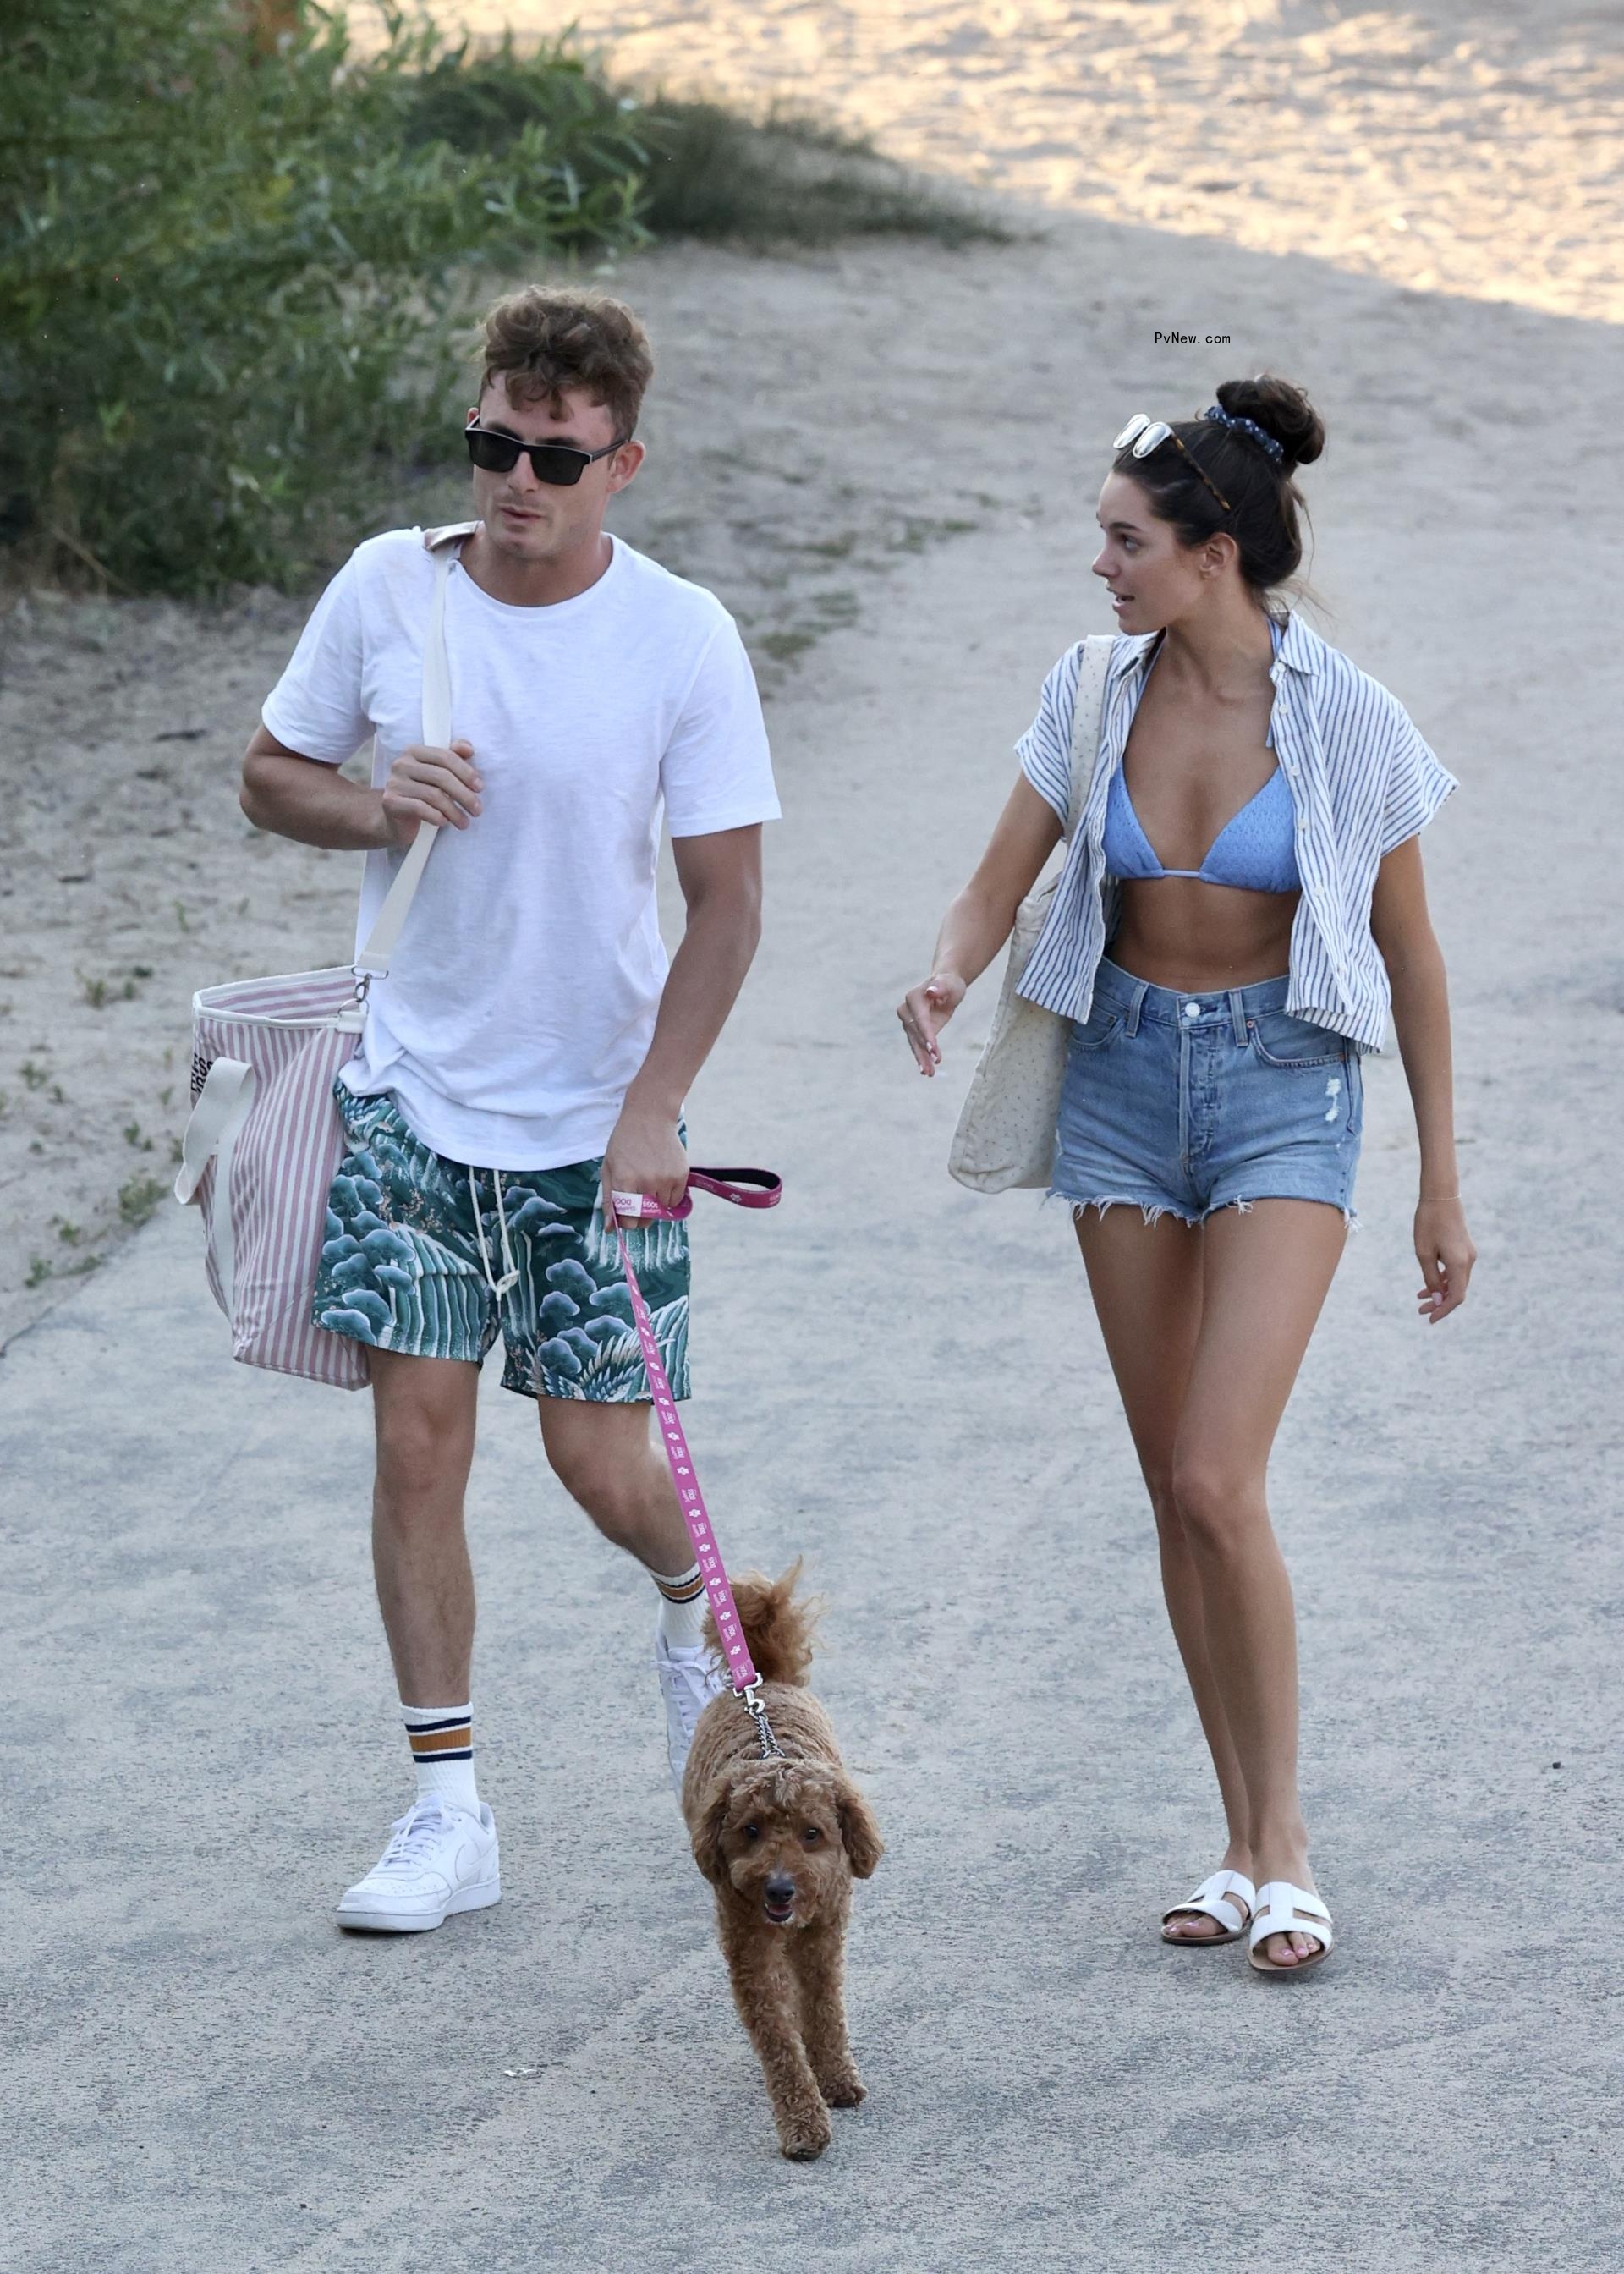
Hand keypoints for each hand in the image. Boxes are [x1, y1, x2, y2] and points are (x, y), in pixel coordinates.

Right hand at [381, 738, 481, 845]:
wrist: (396, 820)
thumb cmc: (422, 794)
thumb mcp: (440, 774)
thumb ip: (454, 758)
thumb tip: (469, 748)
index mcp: (414, 751)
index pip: (445, 756)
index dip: (466, 772)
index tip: (480, 788)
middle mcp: (402, 763)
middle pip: (441, 776)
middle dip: (464, 795)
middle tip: (477, 810)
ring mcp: (394, 782)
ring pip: (433, 795)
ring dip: (454, 811)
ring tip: (464, 823)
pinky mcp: (391, 801)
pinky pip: (420, 808)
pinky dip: (437, 817)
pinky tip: (445, 823)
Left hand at [602, 1104, 688, 1225]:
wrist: (649, 1117)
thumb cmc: (624, 1143)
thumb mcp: (608, 1168)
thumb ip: (609, 1200)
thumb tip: (611, 1229)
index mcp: (624, 1181)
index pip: (629, 1220)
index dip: (627, 1222)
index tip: (626, 1215)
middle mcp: (646, 1182)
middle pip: (646, 1219)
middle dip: (640, 1216)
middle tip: (638, 1200)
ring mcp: (666, 1179)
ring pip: (662, 1211)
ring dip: (655, 1204)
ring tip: (649, 1182)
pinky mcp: (681, 1175)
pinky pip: (675, 1200)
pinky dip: (669, 1196)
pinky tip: (661, 1179)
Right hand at [897, 972, 965, 1075]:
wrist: (945, 988)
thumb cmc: (949, 984)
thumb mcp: (949, 983)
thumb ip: (940, 987)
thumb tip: (930, 992)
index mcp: (913, 997)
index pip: (920, 1020)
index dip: (927, 1035)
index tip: (934, 1050)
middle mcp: (906, 1010)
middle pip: (915, 1034)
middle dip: (924, 1050)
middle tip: (933, 1065)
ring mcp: (908, 1021)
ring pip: (914, 1043)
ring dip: (921, 1058)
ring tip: (929, 1073)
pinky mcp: (913, 1031)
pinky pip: (917, 1045)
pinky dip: (921, 1058)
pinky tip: (926, 1071)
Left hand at [1414, 1195, 1475, 1322]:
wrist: (1440, 1196)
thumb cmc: (1428, 1223)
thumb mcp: (1423, 1253)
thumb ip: (1431, 1278)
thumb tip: (1437, 1300)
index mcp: (1459, 1263)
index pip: (1456, 1297)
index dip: (1443, 1310)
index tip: (1429, 1318)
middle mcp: (1469, 1261)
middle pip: (1458, 1291)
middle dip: (1440, 1303)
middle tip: (1421, 1310)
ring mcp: (1469, 1255)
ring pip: (1457, 1282)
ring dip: (1441, 1292)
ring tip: (1420, 1298)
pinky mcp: (1465, 1249)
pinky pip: (1456, 1271)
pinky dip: (1444, 1280)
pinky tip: (1429, 1284)